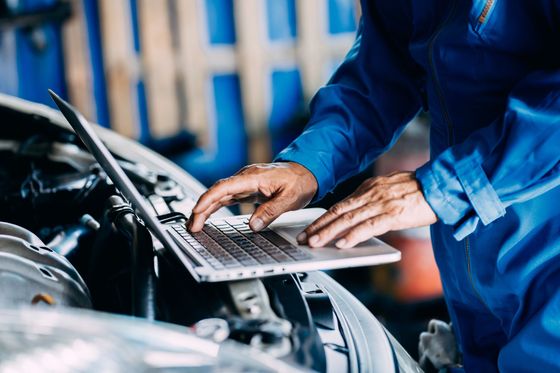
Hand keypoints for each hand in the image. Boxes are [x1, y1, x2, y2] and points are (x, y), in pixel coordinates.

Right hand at [188, 162, 317, 231]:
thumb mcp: (290, 199)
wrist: (307, 171)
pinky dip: (214, 206)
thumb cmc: (300, 181)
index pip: (224, 187)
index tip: (197, 212)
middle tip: (191, 227)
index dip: (208, 199)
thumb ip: (270, 212)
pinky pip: (226, 197)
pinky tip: (206, 216)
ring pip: (219, 195)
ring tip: (194, 225)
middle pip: (216, 192)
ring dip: (205, 209)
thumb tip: (253, 226)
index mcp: (253, 177)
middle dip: (201, 209)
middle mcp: (245, 178)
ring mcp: (244, 183)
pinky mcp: (246, 189)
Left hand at [298, 171, 436, 248]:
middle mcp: (370, 194)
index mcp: (367, 188)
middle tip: (304, 238)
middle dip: (318, 226)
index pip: (339, 205)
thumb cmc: (416, 190)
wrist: (439, 185)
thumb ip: (371, 200)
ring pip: (349, 220)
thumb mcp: (387, 189)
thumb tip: (356, 214)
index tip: (309, 229)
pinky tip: (343, 243)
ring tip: (316, 243)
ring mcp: (380, 204)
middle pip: (338, 212)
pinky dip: (354, 235)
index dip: (322, 218)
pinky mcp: (393, 214)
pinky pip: (369, 226)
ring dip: (329, 232)